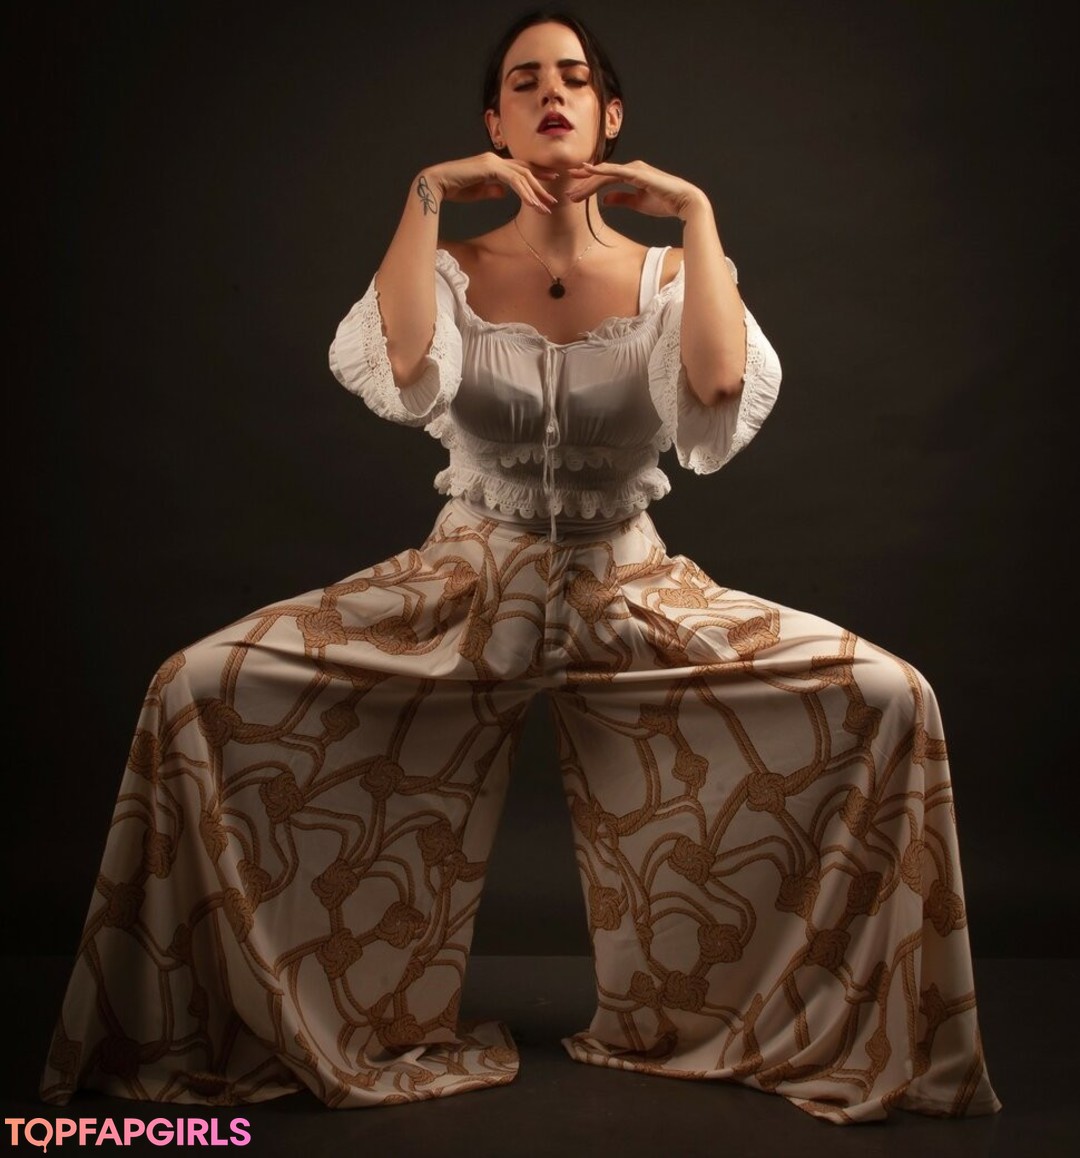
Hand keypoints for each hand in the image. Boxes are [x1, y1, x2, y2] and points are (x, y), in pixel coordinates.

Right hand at [424, 153, 559, 213]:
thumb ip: (493, 190)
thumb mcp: (479, 191)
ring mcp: (493, 162)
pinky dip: (524, 192)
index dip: (536, 175)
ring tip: (546, 207)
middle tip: (553, 200)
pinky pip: (513, 180)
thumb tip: (505, 193)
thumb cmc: (455, 188)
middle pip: (525, 171)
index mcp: (494, 164)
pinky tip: (532, 204)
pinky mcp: (489, 168)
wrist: (438, 183)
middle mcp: (496, 160)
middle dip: (542, 185)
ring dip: (536, 192)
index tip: (550, 183)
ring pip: (522, 176)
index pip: (520, 168)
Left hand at [565, 160, 706, 220]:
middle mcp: (630, 168)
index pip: (605, 179)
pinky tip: (588, 171)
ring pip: (604, 174)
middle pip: (601, 175)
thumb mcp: (637, 203)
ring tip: (573, 193)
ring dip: (587, 183)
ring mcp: (633, 169)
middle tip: (567, 194)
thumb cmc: (664, 202)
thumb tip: (604, 200)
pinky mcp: (636, 173)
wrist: (683, 202)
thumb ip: (621, 199)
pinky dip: (600, 171)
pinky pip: (614, 171)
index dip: (588, 184)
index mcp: (631, 174)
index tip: (574, 191)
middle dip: (583, 185)